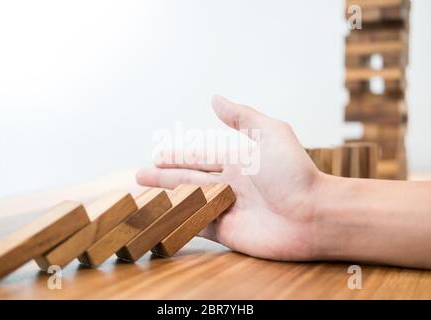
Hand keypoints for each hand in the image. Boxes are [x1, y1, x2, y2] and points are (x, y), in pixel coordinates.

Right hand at [136, 96, 323, 260]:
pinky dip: (178, 221)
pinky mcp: (227, 232)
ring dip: (166, 198)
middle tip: (141, 175)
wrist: (312, 214)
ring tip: (143, 196)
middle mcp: (229, 184)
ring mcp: (226, 208)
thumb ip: (242, 117)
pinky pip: (196, 224)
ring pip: (189, 201)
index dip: (178, 156)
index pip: (200, 157)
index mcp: (237, 161)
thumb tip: (215, 98)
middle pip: (189, 179)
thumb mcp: (269, 134)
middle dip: (164, 177)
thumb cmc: (294, 172)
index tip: (158, 156)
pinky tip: (162, 218)